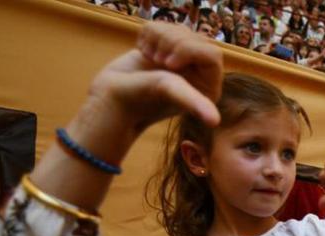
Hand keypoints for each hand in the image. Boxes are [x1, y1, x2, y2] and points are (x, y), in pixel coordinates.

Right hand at [92, 23, 222, 132]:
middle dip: (172, 43)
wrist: (110, 98)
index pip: (212, 53)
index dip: (189, 50)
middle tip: (157, 61)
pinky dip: (147, 35)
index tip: (168, 64)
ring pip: (179, 29)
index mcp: (208, 88)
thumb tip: (214, 121)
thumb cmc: (139, 100)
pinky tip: (144, 53)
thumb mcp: (170, 92)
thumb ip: (192, 99)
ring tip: (150, 58)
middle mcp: (199, 74)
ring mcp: (181, 61)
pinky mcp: (163, 50)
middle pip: (197, 37)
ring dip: (159, 38)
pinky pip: (161, 26)